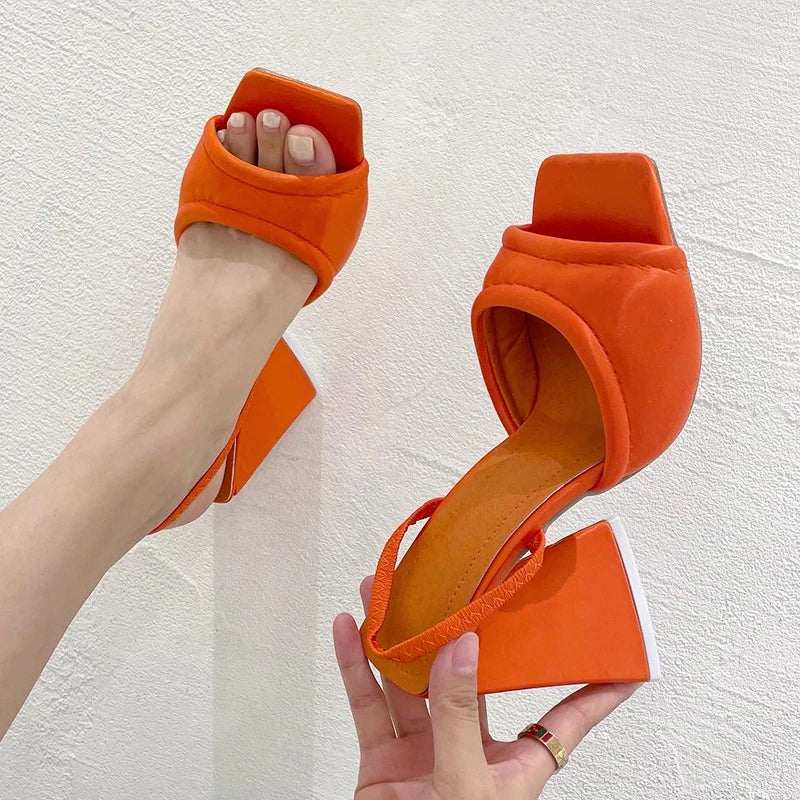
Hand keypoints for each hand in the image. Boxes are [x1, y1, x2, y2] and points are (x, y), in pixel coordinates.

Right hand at [333, 576, 640, 798]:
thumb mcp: (466, 783)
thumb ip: (459, 716)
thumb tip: (463, 647)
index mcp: (514, 763)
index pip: (567, 718)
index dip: (596, 689)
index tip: (624, 654)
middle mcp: (471, 746)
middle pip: (470, 675)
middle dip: (458, 629)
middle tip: (456, 582)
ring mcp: (425, 749)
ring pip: (410, 680)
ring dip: (394, 636)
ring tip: (385, 592)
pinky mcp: (384, 758)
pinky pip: (367, 703)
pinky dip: (355, 665)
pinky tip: (350, 629)